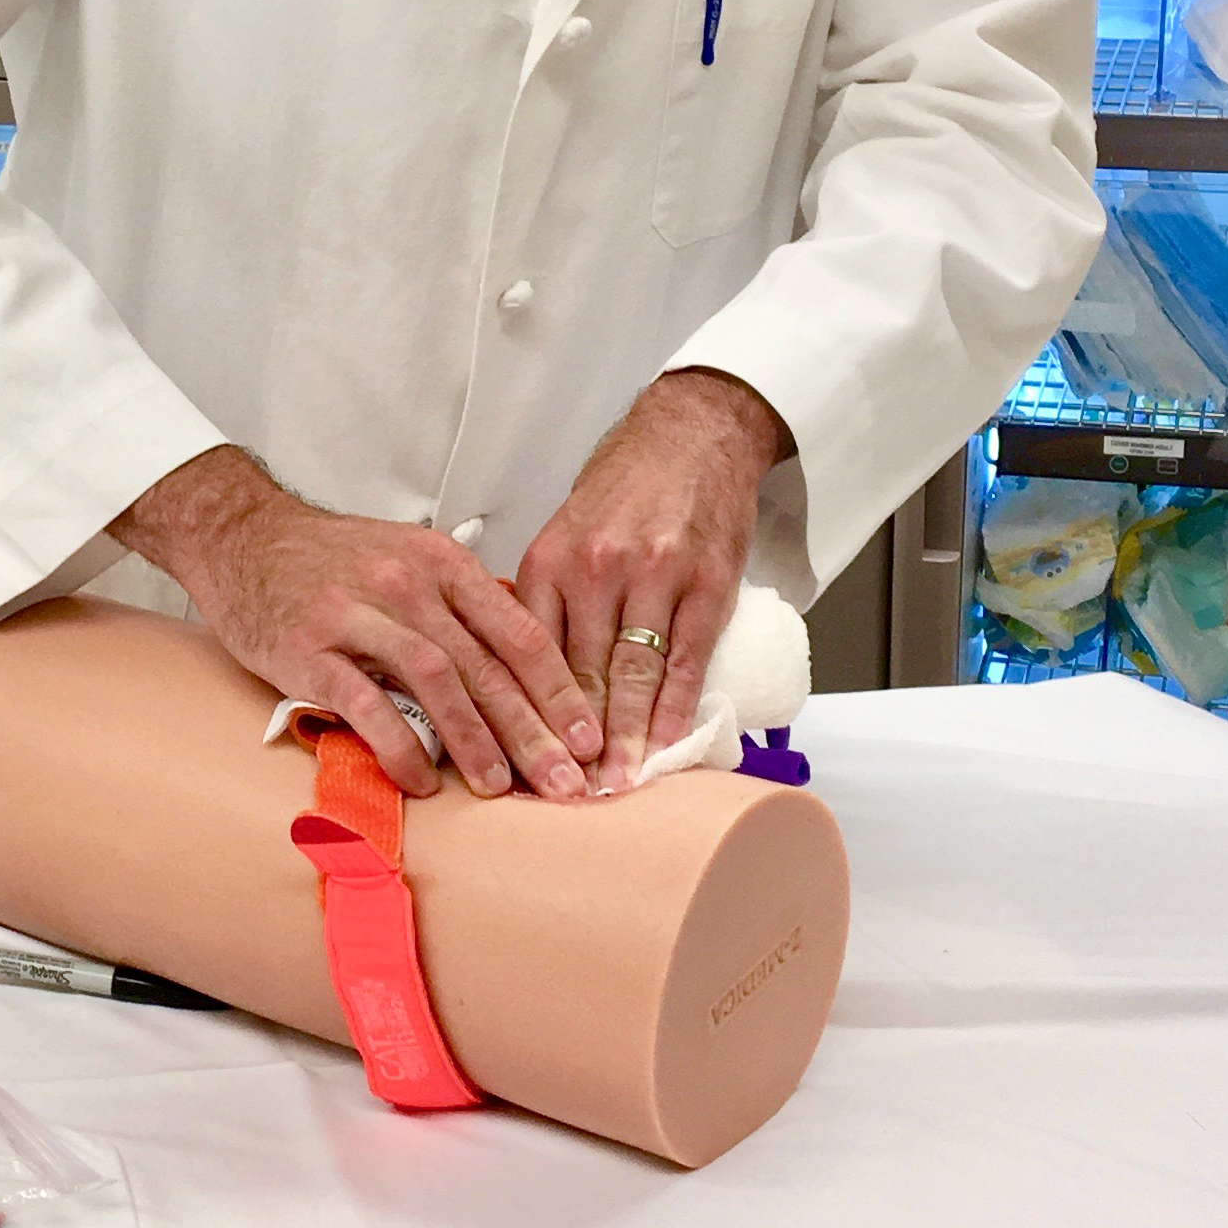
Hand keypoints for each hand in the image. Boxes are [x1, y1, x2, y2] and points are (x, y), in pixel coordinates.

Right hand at [112, 448, 602, 802]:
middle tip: (565, 781)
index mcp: (443, 562)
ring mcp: (359, 614)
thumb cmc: (332, 559)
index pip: (520, 632)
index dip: (560, 690)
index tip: (589, 737)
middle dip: (534, 729)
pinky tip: (422, 779)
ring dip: (476, 740)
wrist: (243, 536)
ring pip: (437, 681)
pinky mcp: (311, 648)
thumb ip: (462, 609)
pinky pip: (367, 703)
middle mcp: (409, 583)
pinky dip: (400, 745)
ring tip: (500, 788)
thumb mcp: (410, 560)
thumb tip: (523, 672)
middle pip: (487, 665)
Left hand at [514, 370, 791, 795]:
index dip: (523, 715)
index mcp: (549, 559)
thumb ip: (549, 598)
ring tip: (616, 786)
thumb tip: (528, 673)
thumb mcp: (566, 531)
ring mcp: (653, 574)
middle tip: (566, 794)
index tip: (522, 764)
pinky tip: (666, 744)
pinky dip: (675, 708)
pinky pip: (686, 658)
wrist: (692, 432)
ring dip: (624, 738)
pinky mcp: (705, 580)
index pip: (526, 655)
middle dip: (570, 741)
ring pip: (631, 673)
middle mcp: (594, 567)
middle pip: (578, 673)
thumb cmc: (626, 485)